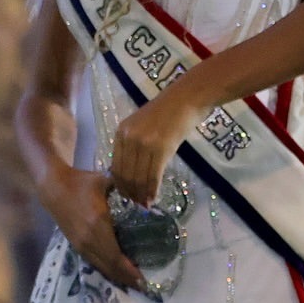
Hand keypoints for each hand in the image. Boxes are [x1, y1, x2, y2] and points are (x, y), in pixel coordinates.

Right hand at [42, 163, 143, 292]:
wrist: (53, 188)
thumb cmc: (80, 183)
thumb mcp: (106, 182)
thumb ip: (128, 189)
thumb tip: (148, 199)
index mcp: (98, 226)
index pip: (116, 257)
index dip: (129, 271)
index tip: (143, 279)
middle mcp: (88, 240)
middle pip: (110, 267)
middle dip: (126, 278)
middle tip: (142, 285)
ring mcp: (80, 244)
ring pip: (101, 267)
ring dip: (116, 276)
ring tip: (131, 281)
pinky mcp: (75, 245)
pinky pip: (93, 262)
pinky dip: (106, 269)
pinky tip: (115, 270)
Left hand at [108, 83, 205, 206]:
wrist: (188, 97)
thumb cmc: (169, 111)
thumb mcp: (142, 126)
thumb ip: (133, 146)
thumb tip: (132, 173)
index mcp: (121, 132)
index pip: (115, 166)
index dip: (120, 185)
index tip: (127, 196)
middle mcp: (128, 138)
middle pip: (125, 174)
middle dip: (130, 193)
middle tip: (137, 204)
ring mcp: (144, 143)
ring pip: (138, 178)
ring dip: (141, 195)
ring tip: (146, 204)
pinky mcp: (161, 148)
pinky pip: (153, 176)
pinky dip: (152, 190)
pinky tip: (154, 198)